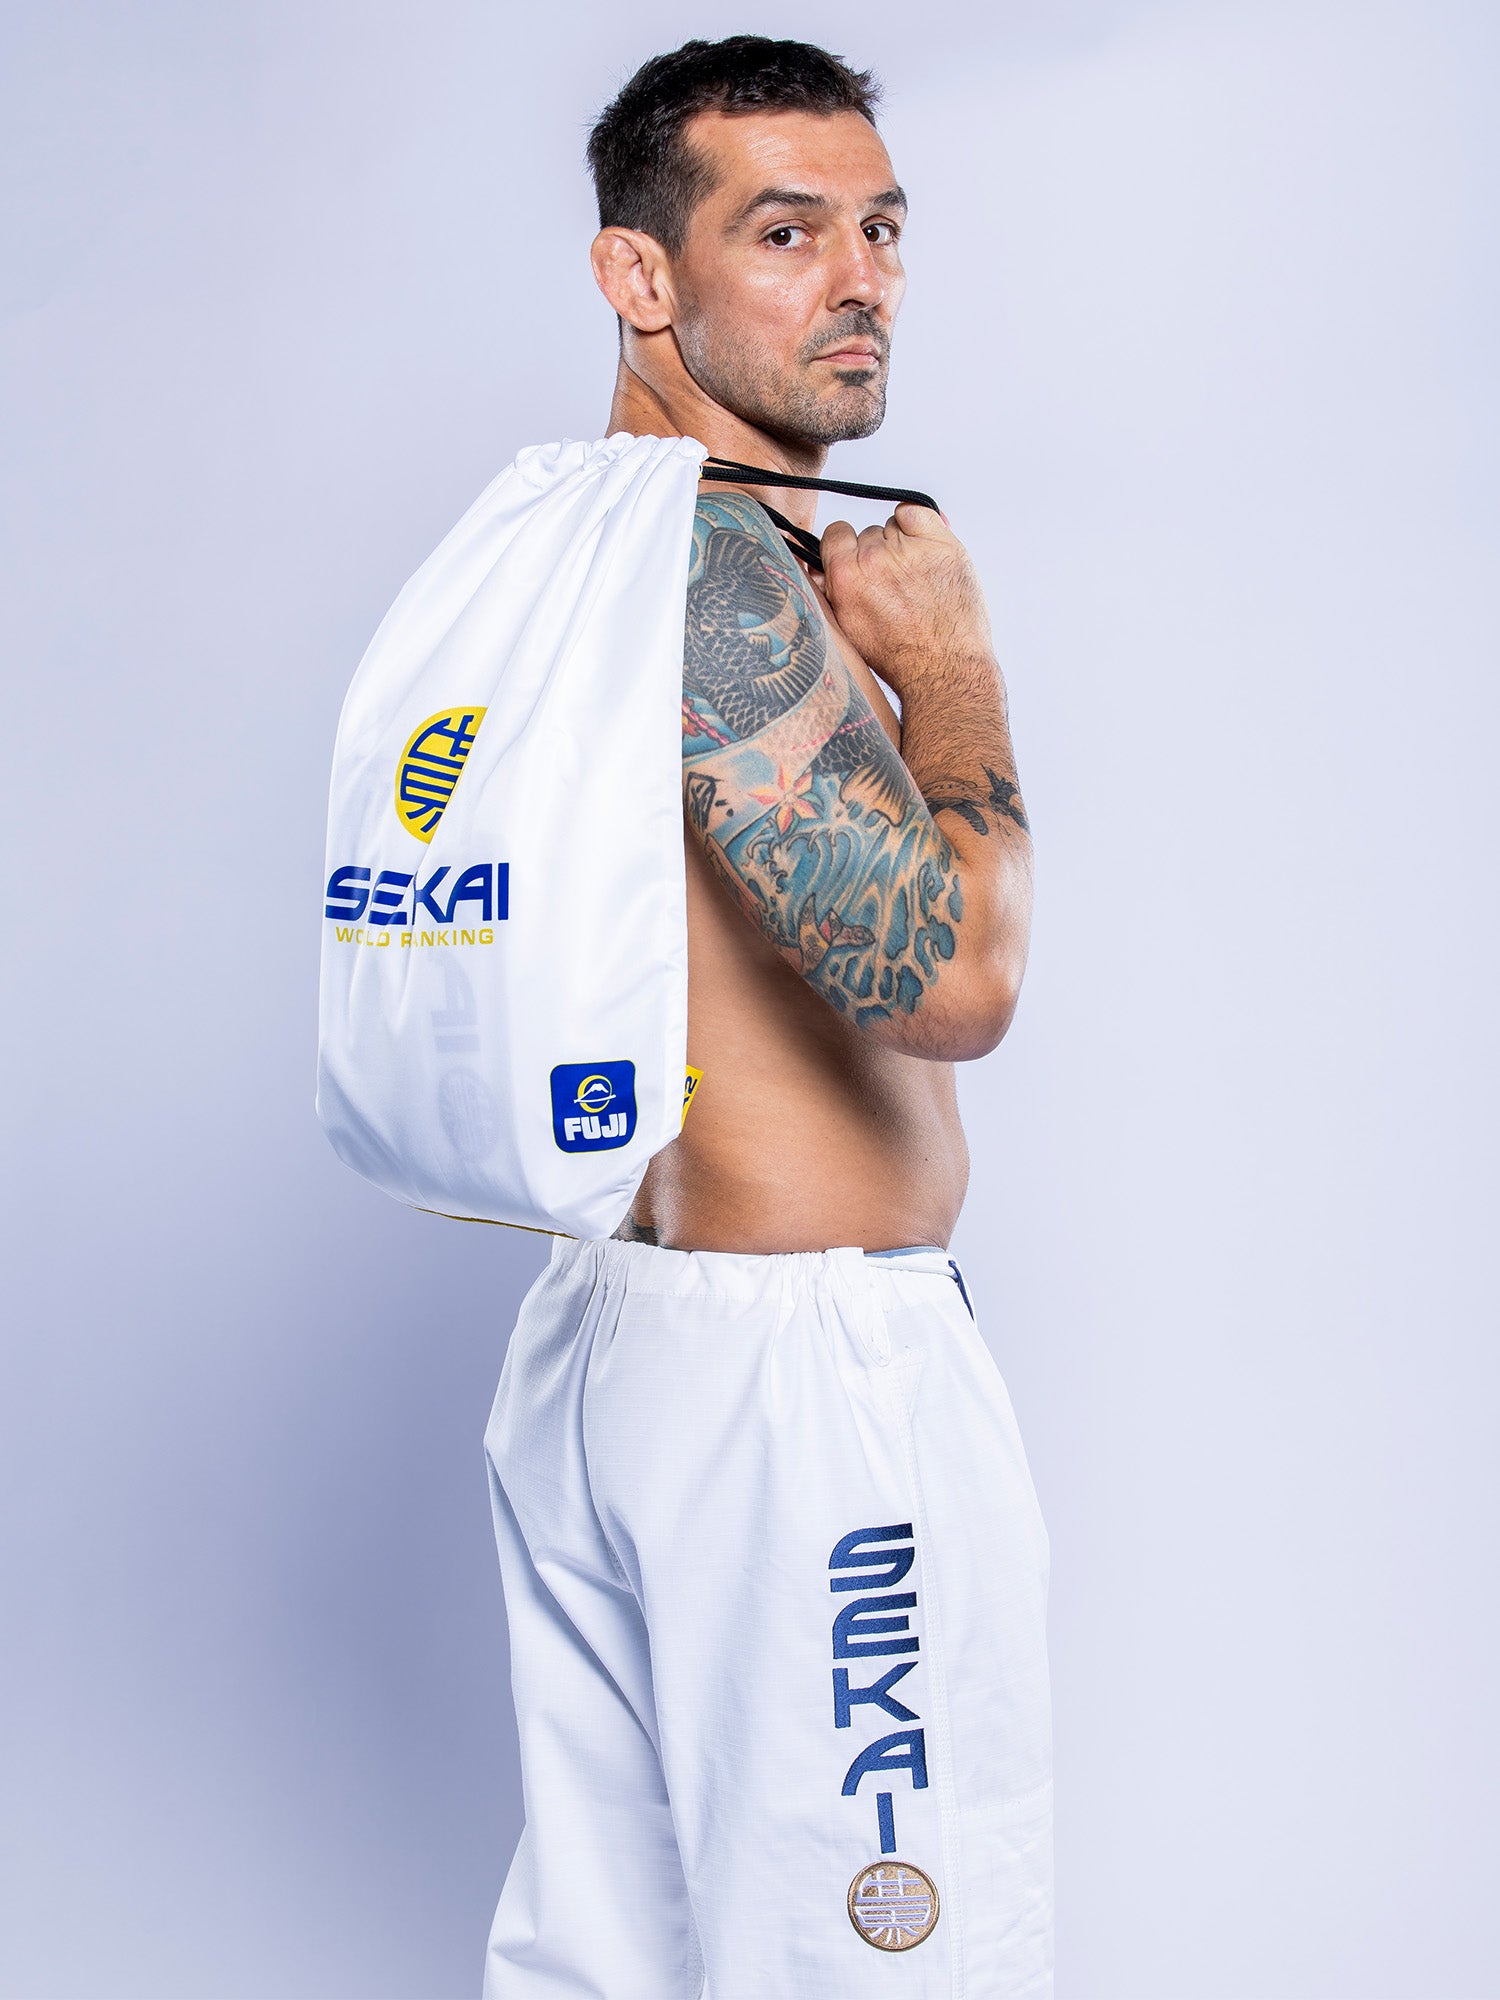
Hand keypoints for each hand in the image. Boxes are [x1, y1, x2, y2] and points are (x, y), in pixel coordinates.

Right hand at [819, 504, 994, 700]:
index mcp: (845, 577)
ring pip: (895, 527)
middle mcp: (875, 558)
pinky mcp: (941, 544)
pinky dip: (920, 522)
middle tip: (894, 585)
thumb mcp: (849, 629)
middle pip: (869, 533)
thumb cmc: (899, 656)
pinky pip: (919, 511)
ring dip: (903, 544)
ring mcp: (910, 549)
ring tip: (916, 579)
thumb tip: (818, 566)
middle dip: (878, 554)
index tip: (858, 561)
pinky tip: (925, 550)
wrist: (944, 668)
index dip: (846, 547)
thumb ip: (830, 592)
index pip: (836, 533)